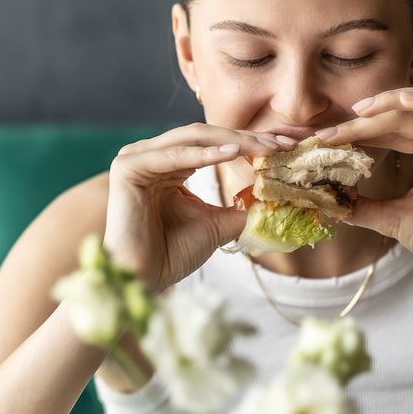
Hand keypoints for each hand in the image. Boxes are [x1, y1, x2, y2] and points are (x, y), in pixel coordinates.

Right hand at [105, 124, 284, 293]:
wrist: (145, 279)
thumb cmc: (174, 254)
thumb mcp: (217, 224)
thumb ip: (240, 208)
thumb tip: (272, 199)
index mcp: (169, 164)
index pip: (213, 143)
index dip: (250, 142)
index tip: (285, 145)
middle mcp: (151, 155)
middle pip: (205, 134)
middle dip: (246, 137)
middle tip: (282, 141)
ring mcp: (136, 158)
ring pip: (192, 138)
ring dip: (232, 141)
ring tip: (264, 147)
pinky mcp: (128, 168)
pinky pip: (174, 155)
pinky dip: (204, 154)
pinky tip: (233, 154)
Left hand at [315, 86, 412, 284]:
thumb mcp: (392, 218)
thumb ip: (363, 207)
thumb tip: (330, 200)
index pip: (389, 131)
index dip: (357, 132)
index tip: (324, 139)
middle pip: (401, 117)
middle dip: (363, 121)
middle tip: (330, 131)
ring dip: (391, 103)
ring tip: (359, 111)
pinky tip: (401, 101)